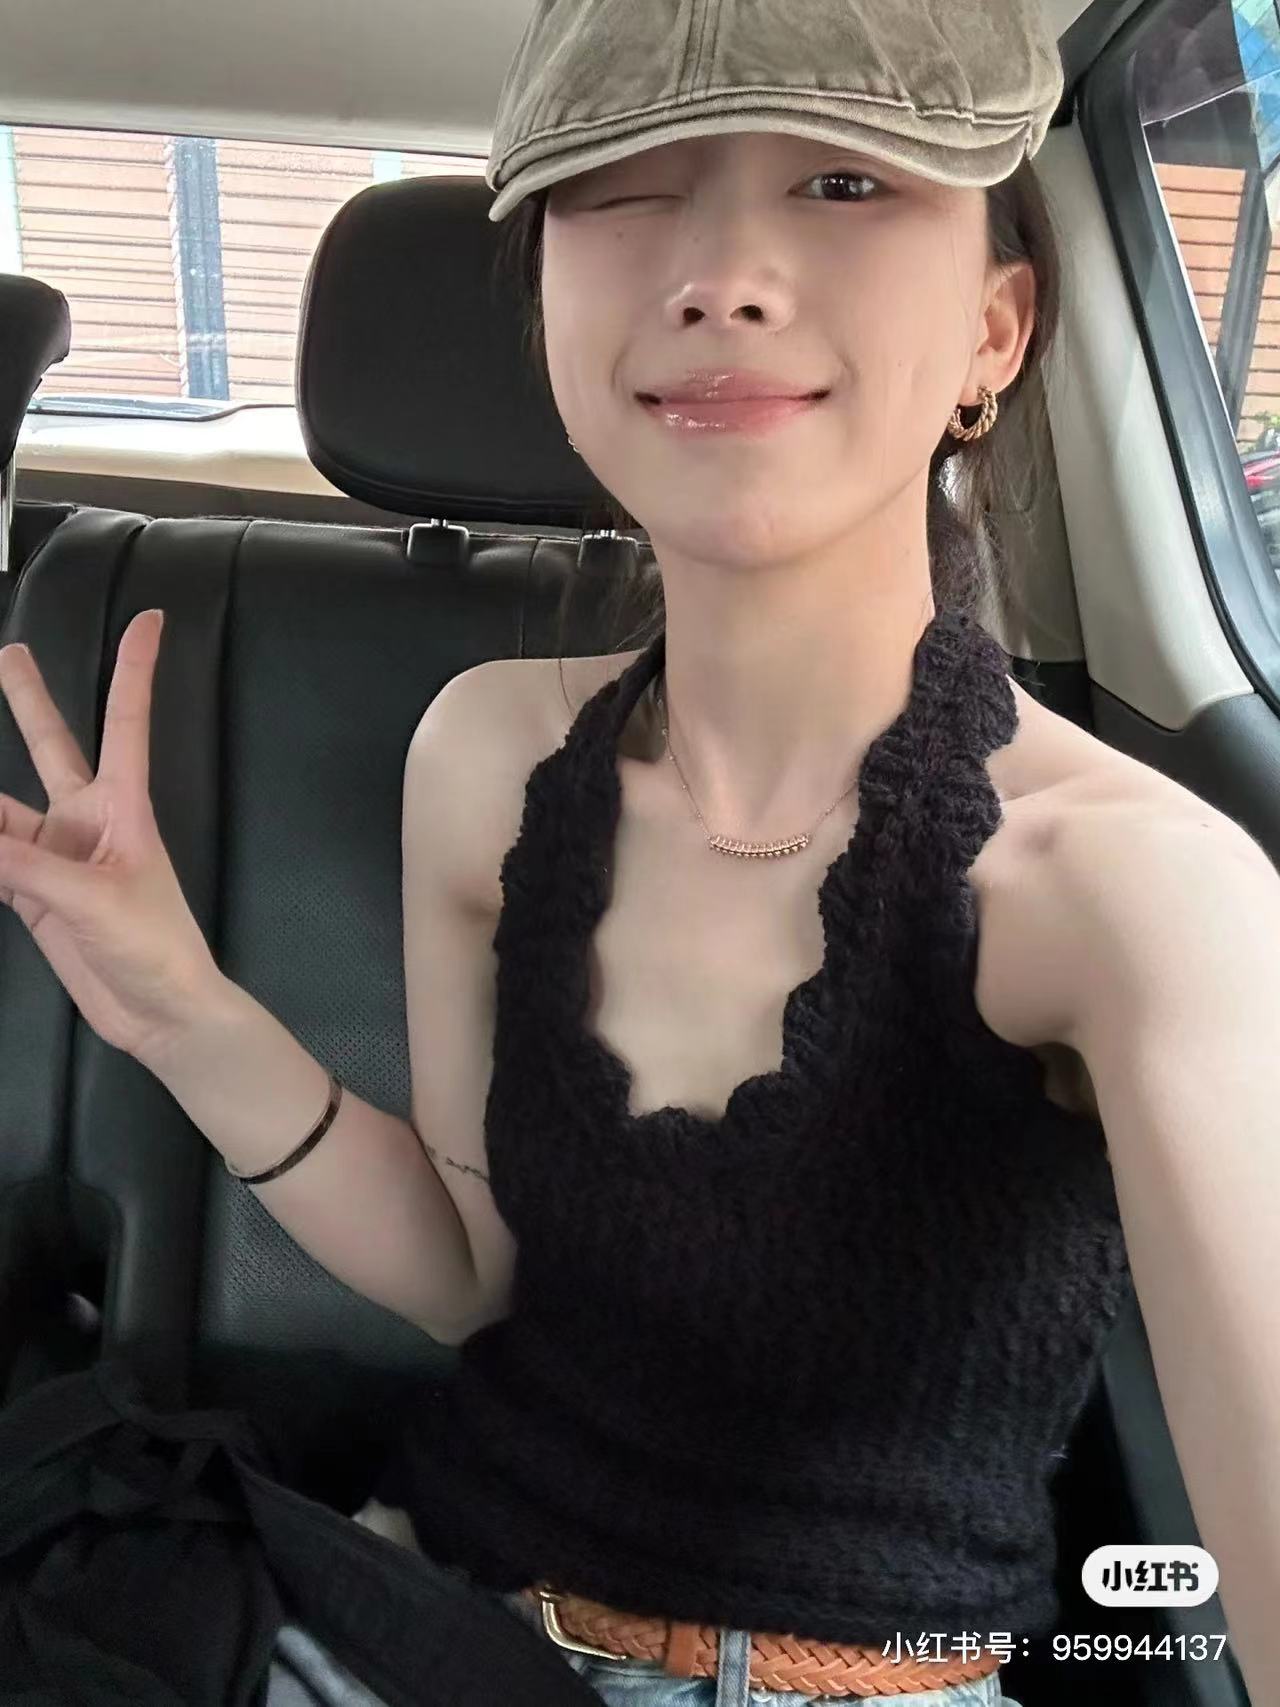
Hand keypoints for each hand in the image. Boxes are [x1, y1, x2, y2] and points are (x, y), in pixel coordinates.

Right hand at [0, 609, 223, 1062]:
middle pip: (51, 746)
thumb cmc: (155, 947)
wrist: (162, 1012)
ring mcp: (57, 857)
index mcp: (124, 806)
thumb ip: (22, 865)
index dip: (134, 668)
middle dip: (27, 700)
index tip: (151, 618)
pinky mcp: (33, 896)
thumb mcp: (92, 899)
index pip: (127, 721)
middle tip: (8, 654)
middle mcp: (88, 821)